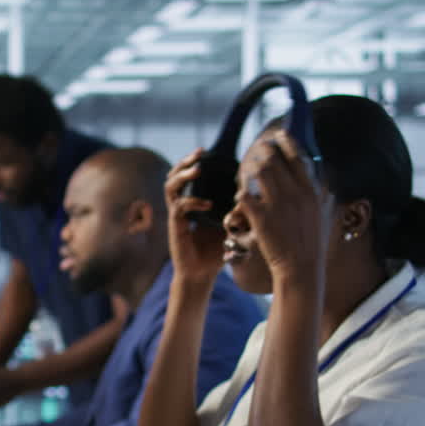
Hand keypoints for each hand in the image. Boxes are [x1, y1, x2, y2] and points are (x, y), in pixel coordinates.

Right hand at [164, 148, 227, 285]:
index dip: (193, 161)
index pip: (187, 175)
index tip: (207, 151)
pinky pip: (179, 207)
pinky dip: (192, 201)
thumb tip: (254, 193)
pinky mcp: (175, 226)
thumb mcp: (230, 226)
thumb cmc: (214, 251)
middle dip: (185, 161)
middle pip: (174, 175)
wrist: (201, 274)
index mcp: (191, 202)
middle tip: (199, 152)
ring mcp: (176, 215)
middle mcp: (180, 205)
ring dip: (183, 175)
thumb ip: (238, 210)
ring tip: (197, 168)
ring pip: (171, 186)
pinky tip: (207, 204)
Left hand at [238, 130, 331, 284]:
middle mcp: (296, 194)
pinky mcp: (261, 218)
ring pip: (258, 172)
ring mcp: (278, 205)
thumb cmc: (312, 243)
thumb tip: (320, 175)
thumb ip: (321, 193)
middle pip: (274, 159)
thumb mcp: (323, 214)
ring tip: (245, 169)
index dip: (286, 142)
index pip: (298, 156)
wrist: (301, 269)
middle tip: (256, 150)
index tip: (278, 134)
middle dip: (262, 151)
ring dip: (249, 168)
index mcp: (313, 191)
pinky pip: (244, 195)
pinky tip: (240, 195)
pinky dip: (241, 192)